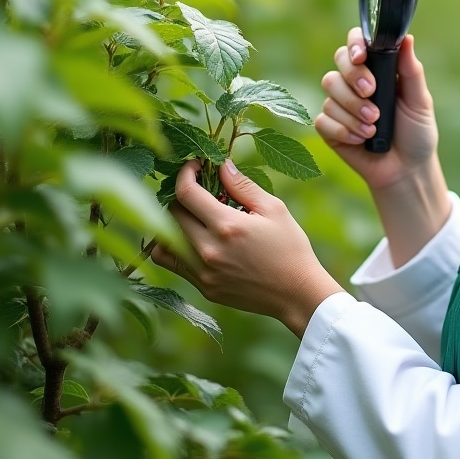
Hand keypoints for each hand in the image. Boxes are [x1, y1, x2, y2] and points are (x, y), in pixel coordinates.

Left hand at [151, 160, 345, 336]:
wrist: (296, 293)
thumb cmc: (290, 248)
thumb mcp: (274, 209)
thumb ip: (243, 186)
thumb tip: (221, 166)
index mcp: (227, 226)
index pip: (186, 193)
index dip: (185, 173)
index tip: (195, 166)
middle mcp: (208, 250)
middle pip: (171, 214)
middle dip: (182, 195)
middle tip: (199, 190)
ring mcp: (202, 272)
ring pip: (163, 241)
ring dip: (172, 223)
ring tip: (192, 217)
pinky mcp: (203, 287)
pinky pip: (173, 264)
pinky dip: (175, 247)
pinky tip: (193, 239)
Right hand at [316, 29, 437, 192]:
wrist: (406, 169)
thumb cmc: (416, 132)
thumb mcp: (419, 101)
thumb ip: (411, 70)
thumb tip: (407, 38)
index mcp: (377, 69)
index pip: (357, 43)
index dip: (354, 45)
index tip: (361, 57)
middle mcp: (354, 82)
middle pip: (338, 62)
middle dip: (354, 77)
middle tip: (372, 93)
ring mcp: (340, 104)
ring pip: (330, 91)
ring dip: (353, 110)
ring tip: (374, 127)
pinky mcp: (329, 127)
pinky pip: (323, 120)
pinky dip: (344, 130)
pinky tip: (362, 140)